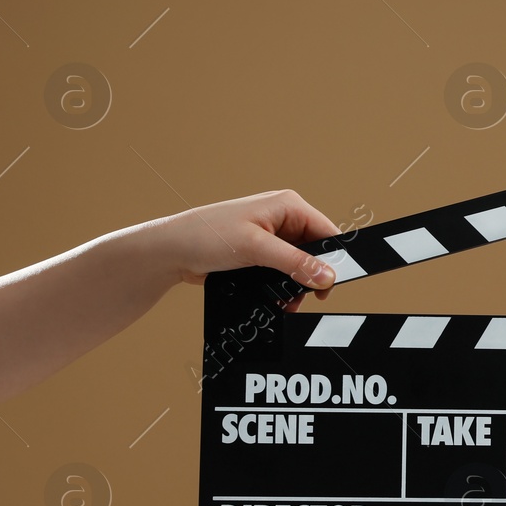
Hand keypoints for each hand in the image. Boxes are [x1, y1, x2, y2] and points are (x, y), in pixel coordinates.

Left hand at [155, 190, 342, 307]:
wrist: (171, 251)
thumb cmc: (205, 235)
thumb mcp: (255, 248)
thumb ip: (294, 262)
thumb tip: (326, 276)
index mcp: (287, 205)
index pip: (327, 231)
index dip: (334, 259)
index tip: (332, 284)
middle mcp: (282, 218)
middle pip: (316, 251)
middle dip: (311, 276)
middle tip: (306, 297)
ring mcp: (271, 236)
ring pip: (300, 264)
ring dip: (295, 285)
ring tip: (286, 300)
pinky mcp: (260, 252)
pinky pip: (283, 271)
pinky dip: (282, 286)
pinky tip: (275, 297)